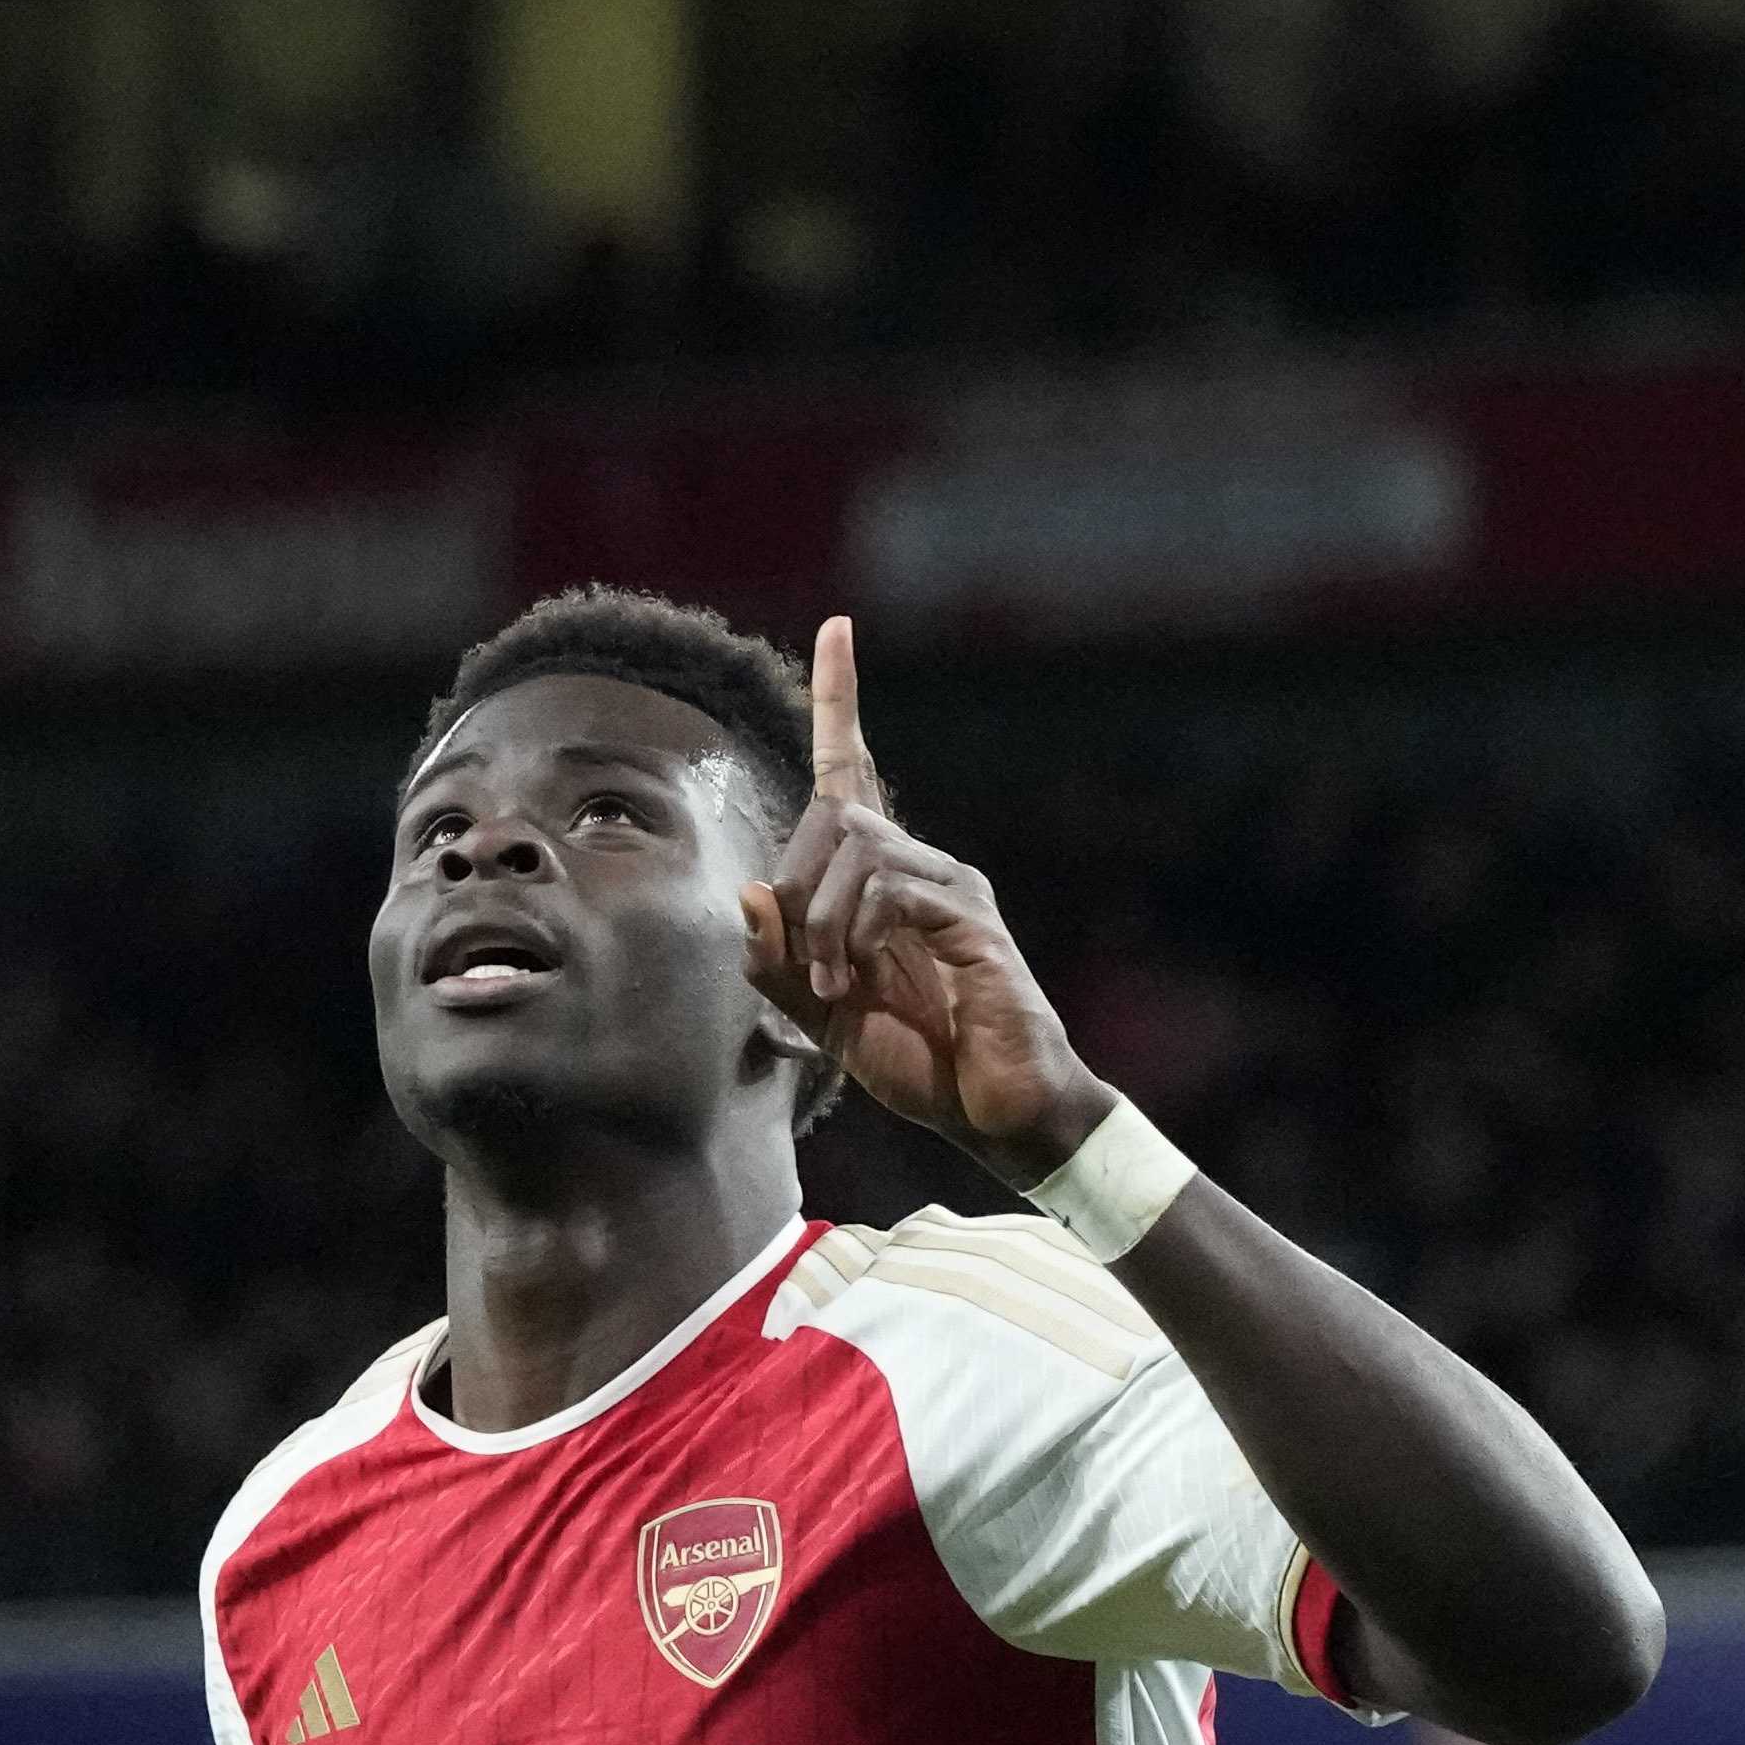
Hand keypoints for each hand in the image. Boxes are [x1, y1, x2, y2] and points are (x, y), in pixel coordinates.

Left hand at [741, 616, 1117, 1184]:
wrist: (998, 1114)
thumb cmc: (921, 1063)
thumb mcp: (825, 1017)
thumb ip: (779, 962)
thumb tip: (746, 894)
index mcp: (883, 882)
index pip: (855, 769)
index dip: (841, 700)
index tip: (838, 629)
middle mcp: (922, 867)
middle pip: (831, 812)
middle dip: (794, 890)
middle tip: (811, 972)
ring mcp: (952, 887)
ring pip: (855, 846)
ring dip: (822, 922)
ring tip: (838, 986)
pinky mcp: (973, 917)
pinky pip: (892, 889)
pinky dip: (858, 932)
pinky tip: (865, 977)